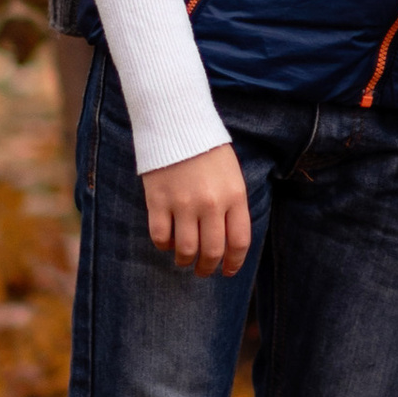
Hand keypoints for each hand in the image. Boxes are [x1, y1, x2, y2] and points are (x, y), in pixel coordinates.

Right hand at [141, 140, 252, 277]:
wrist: (178, 124)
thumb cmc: (208, 151)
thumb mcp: (232, 176)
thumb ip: (233, 206)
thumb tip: (228, 241)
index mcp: (234, 196)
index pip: (239, 242)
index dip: (234, 263)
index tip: (228, 271)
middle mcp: (211, 203)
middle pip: (212, 251)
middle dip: (208, 268)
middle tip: (203, 271)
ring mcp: (183, 203)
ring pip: (186, 250)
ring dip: (185, 261)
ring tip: (184, 260)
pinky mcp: (158, 201)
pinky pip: (160, 237)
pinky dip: (164, 245)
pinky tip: (167, 241)